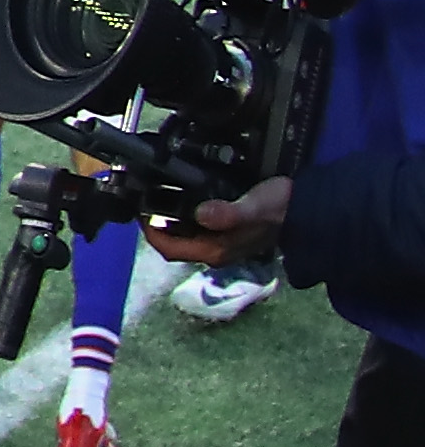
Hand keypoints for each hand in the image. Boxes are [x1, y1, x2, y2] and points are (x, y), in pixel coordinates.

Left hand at [148, 176, 290, 265]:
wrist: (308, 210)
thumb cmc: (281, 209)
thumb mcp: (254, 207)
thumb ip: (229, 213)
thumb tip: (201, 214)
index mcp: (216, 250)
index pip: (169, 249)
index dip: (149, 232)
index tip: (138, 210)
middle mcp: (215, 251)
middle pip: (173, 244)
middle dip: (154, 225)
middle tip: (143, 198)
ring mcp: (222, 244)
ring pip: (183, 236)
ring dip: (168, 220)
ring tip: (156, 195)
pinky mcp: (227, 233)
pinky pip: (196, 228)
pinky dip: (183, 216)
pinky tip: (183, 199)